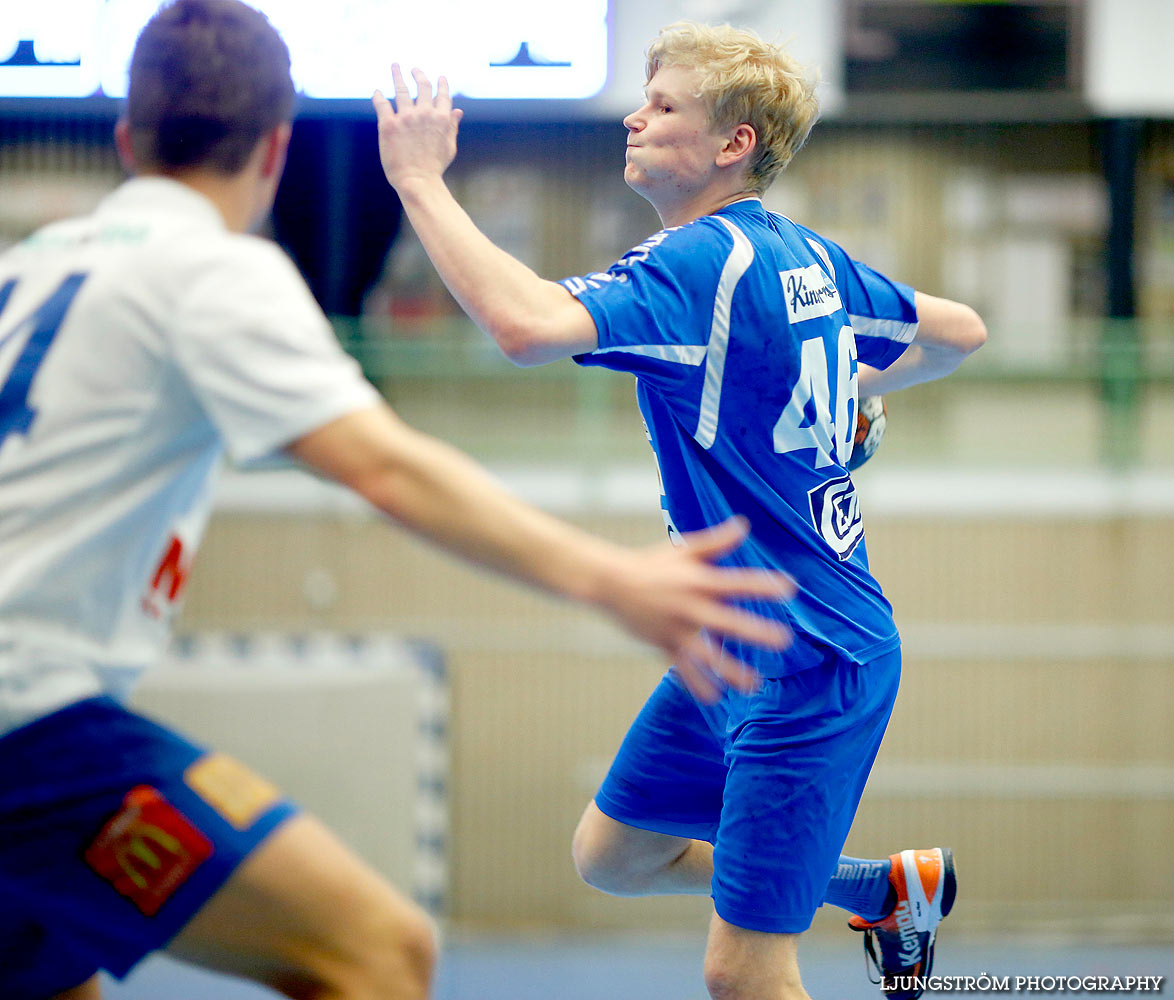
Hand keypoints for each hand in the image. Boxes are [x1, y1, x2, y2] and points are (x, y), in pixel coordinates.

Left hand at [372, 64, 463, 189]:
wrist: (418, 181)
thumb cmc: (434, 168)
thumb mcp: (449, 146)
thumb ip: (452, 126)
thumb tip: (458, 111)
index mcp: (442, 119)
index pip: (442, 96)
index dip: (441, 85)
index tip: (440, 78)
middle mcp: (424, 114)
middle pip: (422, 87)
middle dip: (419, 75)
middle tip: (414, 69)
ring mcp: (406, 118)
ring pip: (401, 89)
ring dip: (398, 75)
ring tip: (395, 66)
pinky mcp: (389, 124)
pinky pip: (382, 104)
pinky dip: (379, 96)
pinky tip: (377, 92)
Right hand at [598, 517, 794, 703]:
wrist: (610, 582)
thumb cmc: (651, 563)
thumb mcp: (683, 549)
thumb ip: (716, 542)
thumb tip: (744, 525)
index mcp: (698, 580)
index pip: (737, 582)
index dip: (762, 585)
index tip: (789, 588)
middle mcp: (689, 606)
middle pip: (727, 622)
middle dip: (755, 632)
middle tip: (783, 640)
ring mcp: (676, 628)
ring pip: (707, 655)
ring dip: (732, 670)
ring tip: (755, 684)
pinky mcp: (664, 644)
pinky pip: (683, 668)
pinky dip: (697, 683)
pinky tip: (714, 698)